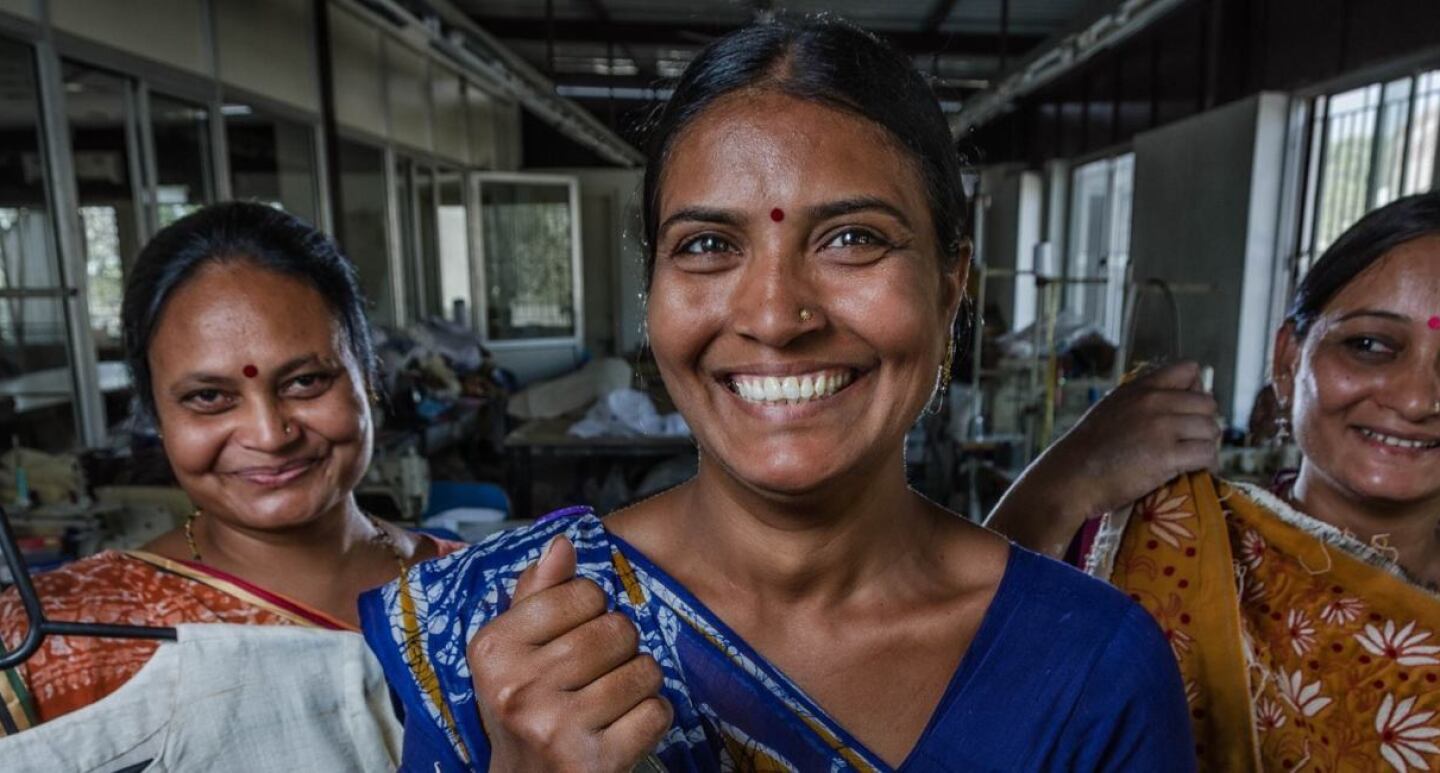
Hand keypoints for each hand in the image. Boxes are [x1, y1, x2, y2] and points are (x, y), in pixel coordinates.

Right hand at [467, 536, 671, 771]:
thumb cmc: (523, 714)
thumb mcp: (513, 653)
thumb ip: (537, 595)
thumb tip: (562, 544)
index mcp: (493, 648)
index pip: (582, 593)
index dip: (591, 612)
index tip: (573, 639)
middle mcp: (517, 686)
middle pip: (617, 629)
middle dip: (620, 649)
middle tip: (595, 675)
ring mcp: (554, 726)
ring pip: (643, 669)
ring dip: (639, 684)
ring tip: (610, 702)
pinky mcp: (592, 762)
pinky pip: (656, 712)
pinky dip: (651, 718)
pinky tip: (623, 728)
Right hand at [986, 361, 1219, 556]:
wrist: (1071, 477)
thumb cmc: (1087, 450)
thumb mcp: (1111, 409)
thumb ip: (1140, 401)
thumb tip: (1171, 406)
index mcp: (1140, 388)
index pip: (1189, 370)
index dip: (1194, 391)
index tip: (1186, 412)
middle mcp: (1154, 402)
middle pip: (1208, 404)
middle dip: (1204, 423)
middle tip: (1192, 442)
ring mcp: (1161, 427)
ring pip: (1211, 430)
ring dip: (1206, 446)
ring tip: (1193, 459)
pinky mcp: (1167, 455)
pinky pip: (1206, 454)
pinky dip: (1205, 465)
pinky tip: (1194, 472)